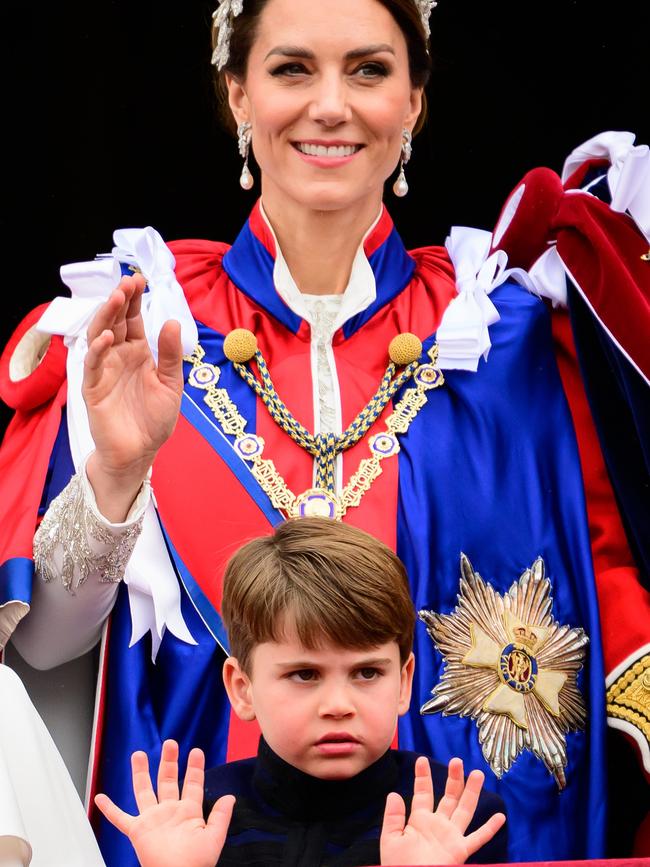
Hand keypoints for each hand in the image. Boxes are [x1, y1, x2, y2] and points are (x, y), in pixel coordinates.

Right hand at [83, 274, 183, 479]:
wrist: (141, 452)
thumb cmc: (154, 419)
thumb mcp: (171, 384)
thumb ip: (171, 355)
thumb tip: (171, 321)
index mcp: (138, 352)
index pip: (134, 319)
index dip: (135, 300)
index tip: (140, 279)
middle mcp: (119, 357)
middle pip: (116, 322)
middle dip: (120, 301)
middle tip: (128, 282)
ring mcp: (104, 371)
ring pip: (100, 336)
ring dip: (106, 317)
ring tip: (116, 298)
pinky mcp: (93, 389)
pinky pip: (93, 365)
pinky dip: (98, 350)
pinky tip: (108, 337)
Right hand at [95, 740, 233, 866]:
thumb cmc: (196, 864)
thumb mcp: (214, 838)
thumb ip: (221, 816)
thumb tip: (230, 796)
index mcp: (188, 813)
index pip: (193, 784)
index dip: (195, 768)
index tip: (196, 751)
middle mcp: (169, 812)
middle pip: (168, 780)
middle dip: (169, 761)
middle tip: (169, 743)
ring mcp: (152, 820)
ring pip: (144, 791)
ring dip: (141, 773)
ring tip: (138, 754)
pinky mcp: (138, 832)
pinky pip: (120, 819)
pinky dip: (110, 809)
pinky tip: (100, 798)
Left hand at [380, 756, 505, 865]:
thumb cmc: (399, 865)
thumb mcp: (390, 839)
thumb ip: (394, 817)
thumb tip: (394, 793)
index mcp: (420, 820)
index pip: (423, 793)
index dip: (423, 777)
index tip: (422, 760)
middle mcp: (439, 825)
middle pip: (449, 797)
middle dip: (453, 778)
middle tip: (457, 760)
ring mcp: (451, 837)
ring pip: (464, 810)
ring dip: (471, 792)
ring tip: (478, 774)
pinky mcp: (460, 851)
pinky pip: (478, 838)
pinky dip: (489, 829)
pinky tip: (500, 817)